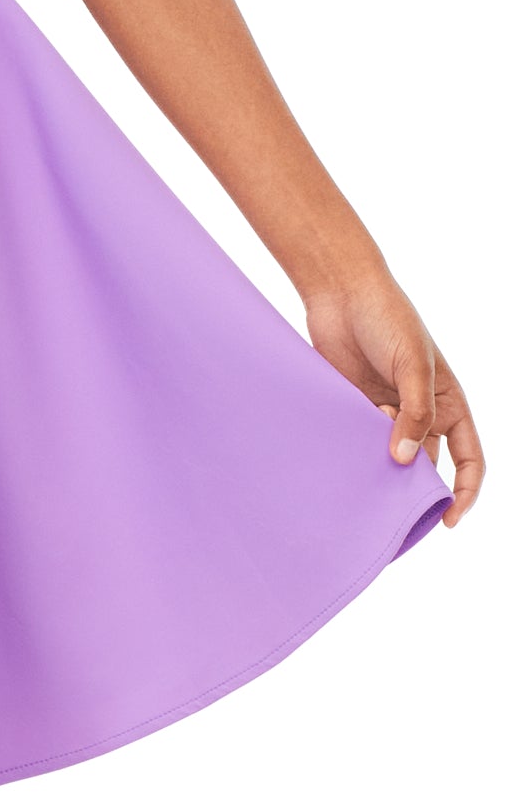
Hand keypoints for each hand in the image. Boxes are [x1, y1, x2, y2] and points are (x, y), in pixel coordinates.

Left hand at [303, 268, 484, 526]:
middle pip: (426, 465)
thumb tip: (404, 460)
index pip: (469, 458)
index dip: (464, 492)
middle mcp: (420, 412)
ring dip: (381, 469)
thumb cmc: (387, 318)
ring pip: (389, 457)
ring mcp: (385, 410)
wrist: (340, 290)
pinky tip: (344, 453)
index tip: (449, 520)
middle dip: (414, 486)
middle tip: (394, 500)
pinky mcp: (353, 406)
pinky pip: (358, 441)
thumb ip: (414, 414)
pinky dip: (355, 452)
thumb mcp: (413, 365)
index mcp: (448, 402)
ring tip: (366, 473)